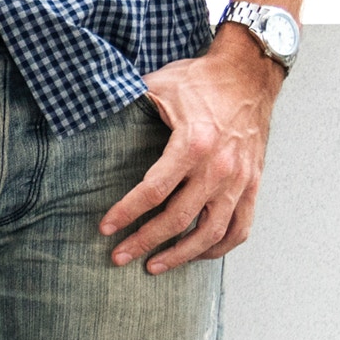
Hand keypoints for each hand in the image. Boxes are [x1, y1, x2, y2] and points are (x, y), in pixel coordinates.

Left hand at [103, 33, 283, 272]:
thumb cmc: (197, 80)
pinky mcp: (253, 183)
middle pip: (178, 219)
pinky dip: (218, 247)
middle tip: (119, 257)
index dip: (126, 212)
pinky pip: (240, 227)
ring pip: (211, 232)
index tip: (105, 228)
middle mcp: (220, 166)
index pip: (154, 190)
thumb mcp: (157, 85)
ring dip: (180, 255)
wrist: (247, 73)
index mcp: (193, 143)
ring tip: (153, 266)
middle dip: (145, 242)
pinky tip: (196, 254)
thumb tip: (86, 111)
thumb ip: (126, 104)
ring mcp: (240, 179)